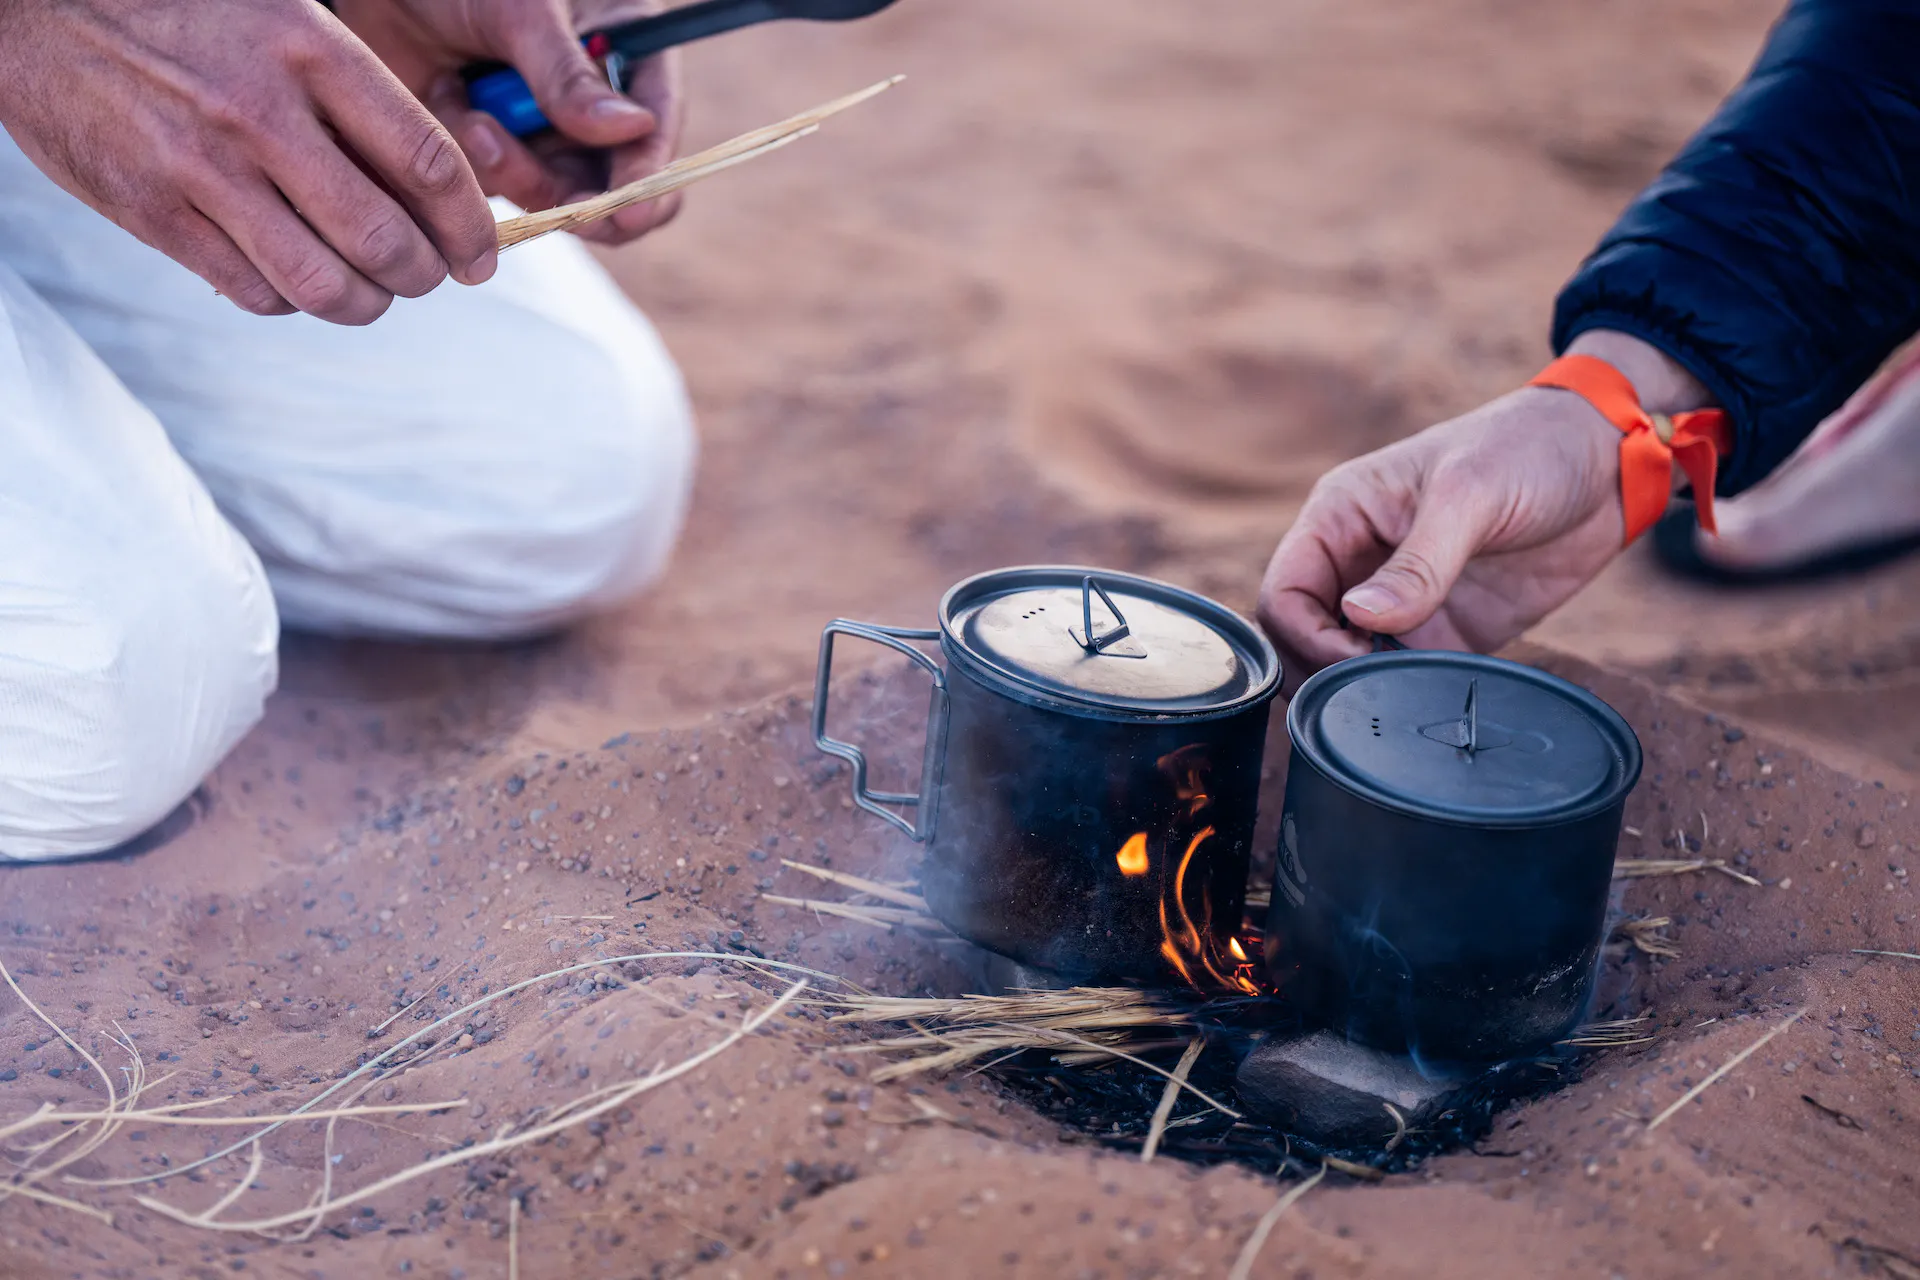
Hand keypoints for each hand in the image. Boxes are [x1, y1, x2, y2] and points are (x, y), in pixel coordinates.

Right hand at [0, 0, 497, 323]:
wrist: (34, 9)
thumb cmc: (182, 15)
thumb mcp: (283, 20)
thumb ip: (354, 99)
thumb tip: (434, 193)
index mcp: (310, 52)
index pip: (427, 163)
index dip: (468, 226)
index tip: (478, 255)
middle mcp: (261, 113)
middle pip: (385, 241)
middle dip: (421, 276)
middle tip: (423, 276)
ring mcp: (203, 169)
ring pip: (325, 285)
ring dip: (363, 303)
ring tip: (367, 290)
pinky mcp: (155, 212)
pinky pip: (255, 291)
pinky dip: (289, 299)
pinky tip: (290, 273)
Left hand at [339, 0, 684, 243]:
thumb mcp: (523, 12)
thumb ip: (569, 75)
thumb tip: (636, 129)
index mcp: (625, 58)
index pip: (656, 131)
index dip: (649, 176)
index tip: (630, 209)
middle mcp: (592, 106)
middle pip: (615, 186)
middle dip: (584, 199)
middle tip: (565, 207)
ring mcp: (543, 136)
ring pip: (553, 196)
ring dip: (515, 169)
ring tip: (474, 118)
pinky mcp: (494, 155)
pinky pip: (496, 188)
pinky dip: (469, 154)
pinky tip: (447, 97)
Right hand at [1257, 331, 1710, 689]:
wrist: (1607, 464)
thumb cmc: (1527, 449)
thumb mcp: (1470, 494)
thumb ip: (1417, 562)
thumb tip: (1361, 618)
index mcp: (1340, 517)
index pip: (1283, 594)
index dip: (1302, 637)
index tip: (1352, 658)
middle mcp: (1358, 563)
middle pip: (1302, 640)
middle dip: (1323, 673)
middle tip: (1372, 689)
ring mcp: (1399, 602)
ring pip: (1346, 666)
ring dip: (1362, 690)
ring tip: (1406, 695)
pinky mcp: (1442, 632)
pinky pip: (1404, 677)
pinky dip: (1408, 696)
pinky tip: (1435, 698)